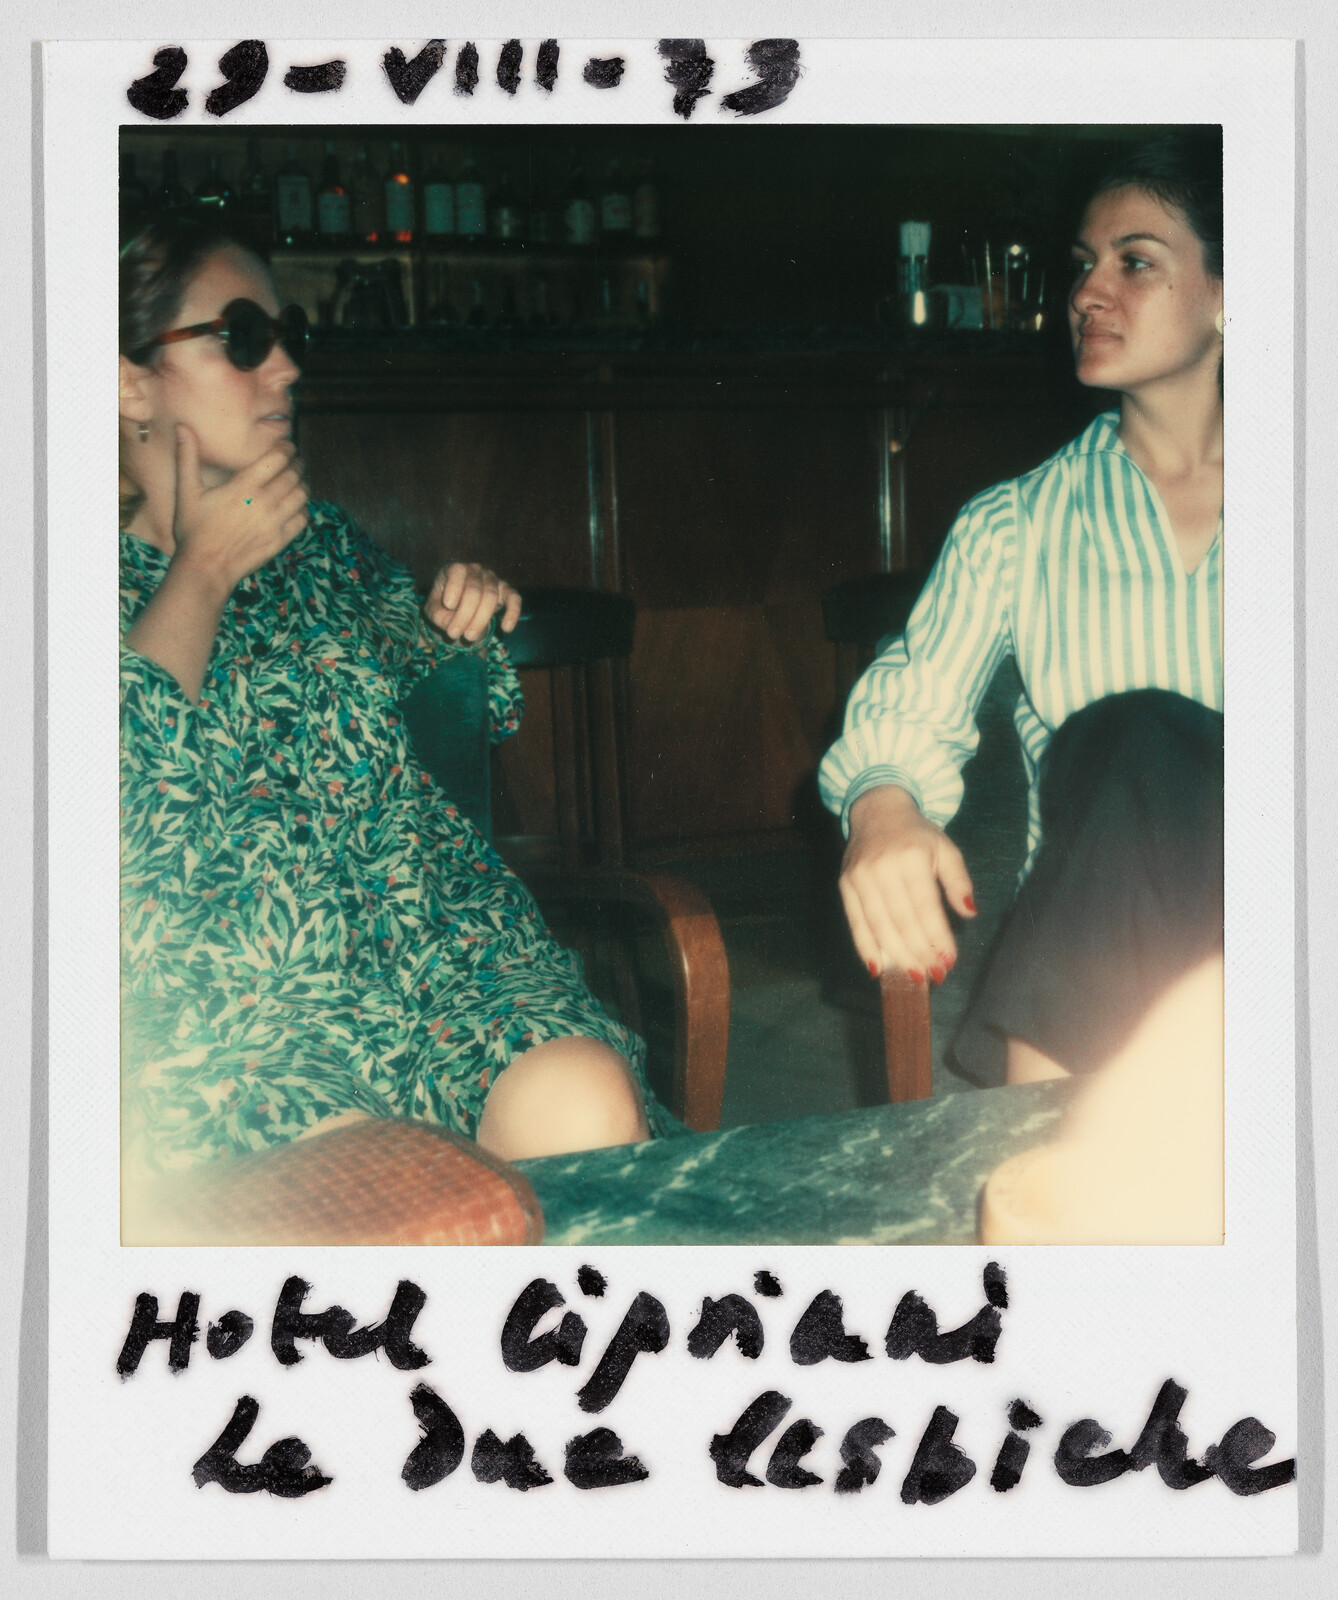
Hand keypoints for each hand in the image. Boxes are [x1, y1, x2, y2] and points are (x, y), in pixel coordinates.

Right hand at [170, 424, 308, 594]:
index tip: (287, 446)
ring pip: (302, 495)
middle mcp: (263, 502)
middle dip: (297, 464)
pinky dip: (303, 508)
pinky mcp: (281, 540)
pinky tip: (296, 505)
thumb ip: (187, 458)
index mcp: (243, 487)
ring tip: (298, 480)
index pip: (277, 458)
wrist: (206, 568)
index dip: (287, 448)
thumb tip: (182, 427)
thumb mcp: (186, 492)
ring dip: (302, 484)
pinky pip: (303, 518)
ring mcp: (274, 523)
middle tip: (295, 461)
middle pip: (293, 474)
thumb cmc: (194, 530)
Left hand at [424, 562, 521, 640]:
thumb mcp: (433, 610)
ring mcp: (492, 579)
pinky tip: (506, 628)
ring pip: (491, 597)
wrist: (460, 609)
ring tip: (468, 637)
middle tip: (453, 634)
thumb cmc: (444, 606)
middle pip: (474, 590)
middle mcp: (475, 570)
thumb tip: (451, 625)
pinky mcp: (506, 591)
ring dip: (480, 619)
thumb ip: (438, 616)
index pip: (457, 571)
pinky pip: (514, 599)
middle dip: (464, 614)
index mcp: (455, 569)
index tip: (449, 605)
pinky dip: (512, 613)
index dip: (454, 586)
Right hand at [839, 784, 976, 984]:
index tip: (949, 960)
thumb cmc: (917, 835)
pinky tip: (878, 968)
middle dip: (920, 952)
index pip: (926, 907)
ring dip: (897, 956)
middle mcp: (882, 868)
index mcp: (911, 857)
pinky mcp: (845, 885)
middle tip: (934, 974)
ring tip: (913, 976)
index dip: (937, 937)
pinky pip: (856, 922)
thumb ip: (958, 881)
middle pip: (902, 921)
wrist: (877, 810)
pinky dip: (865, 947)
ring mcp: (860, 877)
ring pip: (879, 925)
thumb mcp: (946, 849)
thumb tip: (969, 913)